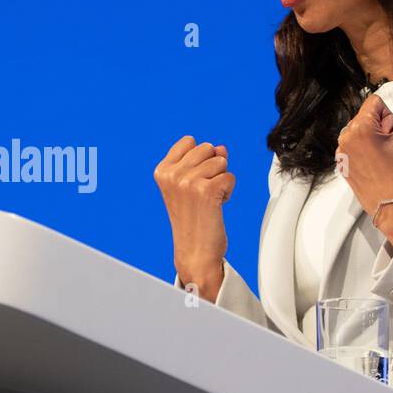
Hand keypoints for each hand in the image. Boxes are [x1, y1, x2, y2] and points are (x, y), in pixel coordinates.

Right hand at [154, 135, 233, 301]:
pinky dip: (228, 191)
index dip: (199, 158)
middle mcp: (172, 174)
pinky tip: (217, 206)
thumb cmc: (193, 219)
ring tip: (209, 200)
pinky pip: (230, 177)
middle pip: (207, 148)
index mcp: (162, 171)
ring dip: (221, 180)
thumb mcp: (190, 185)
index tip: (193, 181)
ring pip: (221, 161)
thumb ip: (203, 161)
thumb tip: (222, 148)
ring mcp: (187, 182)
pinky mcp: (206, 190)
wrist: (195, 251)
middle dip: (212, 168)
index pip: (189, 141)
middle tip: (202, 193)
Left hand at [336, 94, 392, 246]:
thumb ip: (389, 124)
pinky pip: (353, 146)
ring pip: (356, 132)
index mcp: (359, 129)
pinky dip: (363, 149)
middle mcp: (345, 139)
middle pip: (362, 116)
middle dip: (376, 125)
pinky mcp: (342, 164)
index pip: (372, 102)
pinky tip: (374, 162)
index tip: (390, 125)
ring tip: (382, 155)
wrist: (392, 206)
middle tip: (388, 143)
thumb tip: (381, 120)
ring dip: (368, 137)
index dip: (386, 112)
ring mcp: (341, 153)